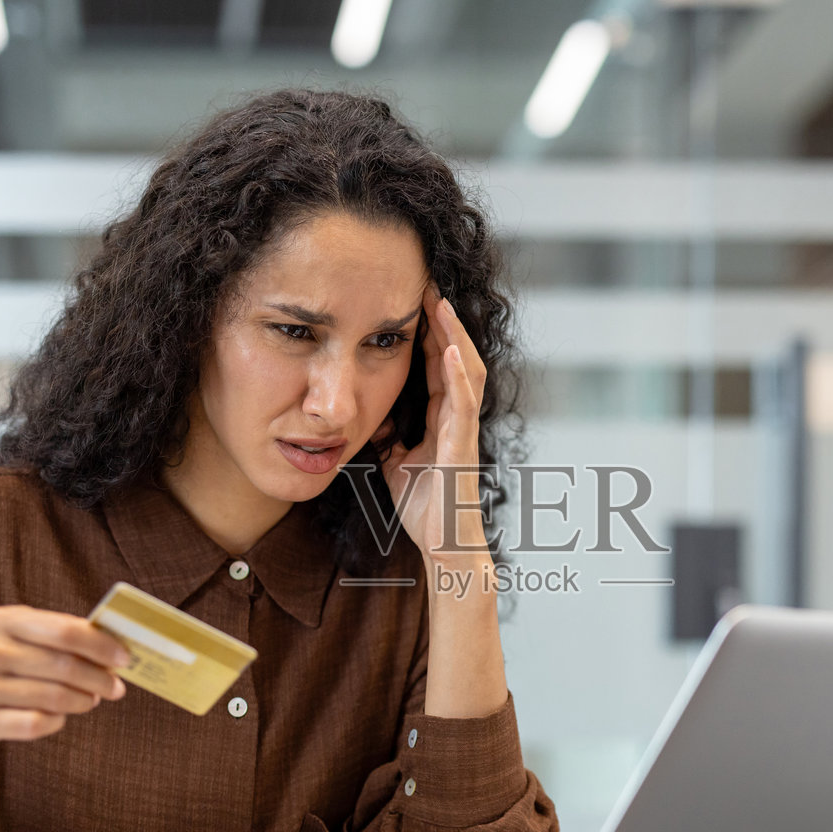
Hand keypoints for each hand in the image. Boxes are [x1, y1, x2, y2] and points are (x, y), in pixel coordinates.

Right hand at [0, 604, 129, 749]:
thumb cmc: (2, 662)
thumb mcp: (21, 637)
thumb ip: (62, 637)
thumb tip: (116, 649)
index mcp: (5, 620)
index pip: (64, 632)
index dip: (101, 646)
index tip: (126, 658)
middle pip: (63, 666)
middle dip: (99, 679)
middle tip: (116, 688)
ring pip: (54, 698)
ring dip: (83, 701)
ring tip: (91, 700)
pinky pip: (35, 724)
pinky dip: (57, 722)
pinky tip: (59, 717)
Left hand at [380, 283, 488, 557]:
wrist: (443, 546)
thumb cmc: (426, 509)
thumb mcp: (393, 462)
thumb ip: (387, 436)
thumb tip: (366, 413)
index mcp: (441, 419)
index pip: (436, 364)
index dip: (427, 331)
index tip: (410, 298)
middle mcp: (456, 418)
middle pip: (454, 356)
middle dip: (442, 321)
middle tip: (427, 283)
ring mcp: (463, 429)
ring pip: (466, 371)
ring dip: (454, 336)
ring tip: (440, 303)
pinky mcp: (464, 446)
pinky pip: (463, 404)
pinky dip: (458, 375)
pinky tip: (451, 349)